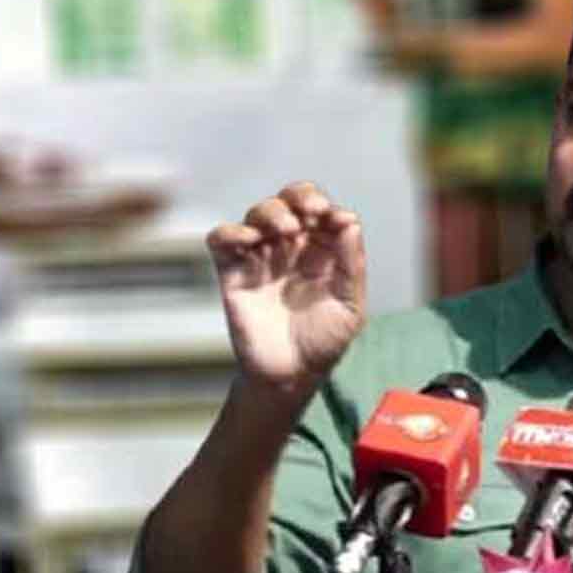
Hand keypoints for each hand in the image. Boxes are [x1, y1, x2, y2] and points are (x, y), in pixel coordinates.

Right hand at [206, 183, 367, 398]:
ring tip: (286, 231)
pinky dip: (232, 232)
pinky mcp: (233, 273)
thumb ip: (352, 264)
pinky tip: (250, 242)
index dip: (324, 205)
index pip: (320, 209)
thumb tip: (349, 220)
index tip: (331, 218)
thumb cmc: (324, 342)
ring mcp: (261, 257)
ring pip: (258, 213)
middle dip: (299, 197)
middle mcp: (291, 247)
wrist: (290, 376)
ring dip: (271, 213)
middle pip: (289, 201)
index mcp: (321, 249)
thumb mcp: (350, 305)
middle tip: (309, 213)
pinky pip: (221, 239)